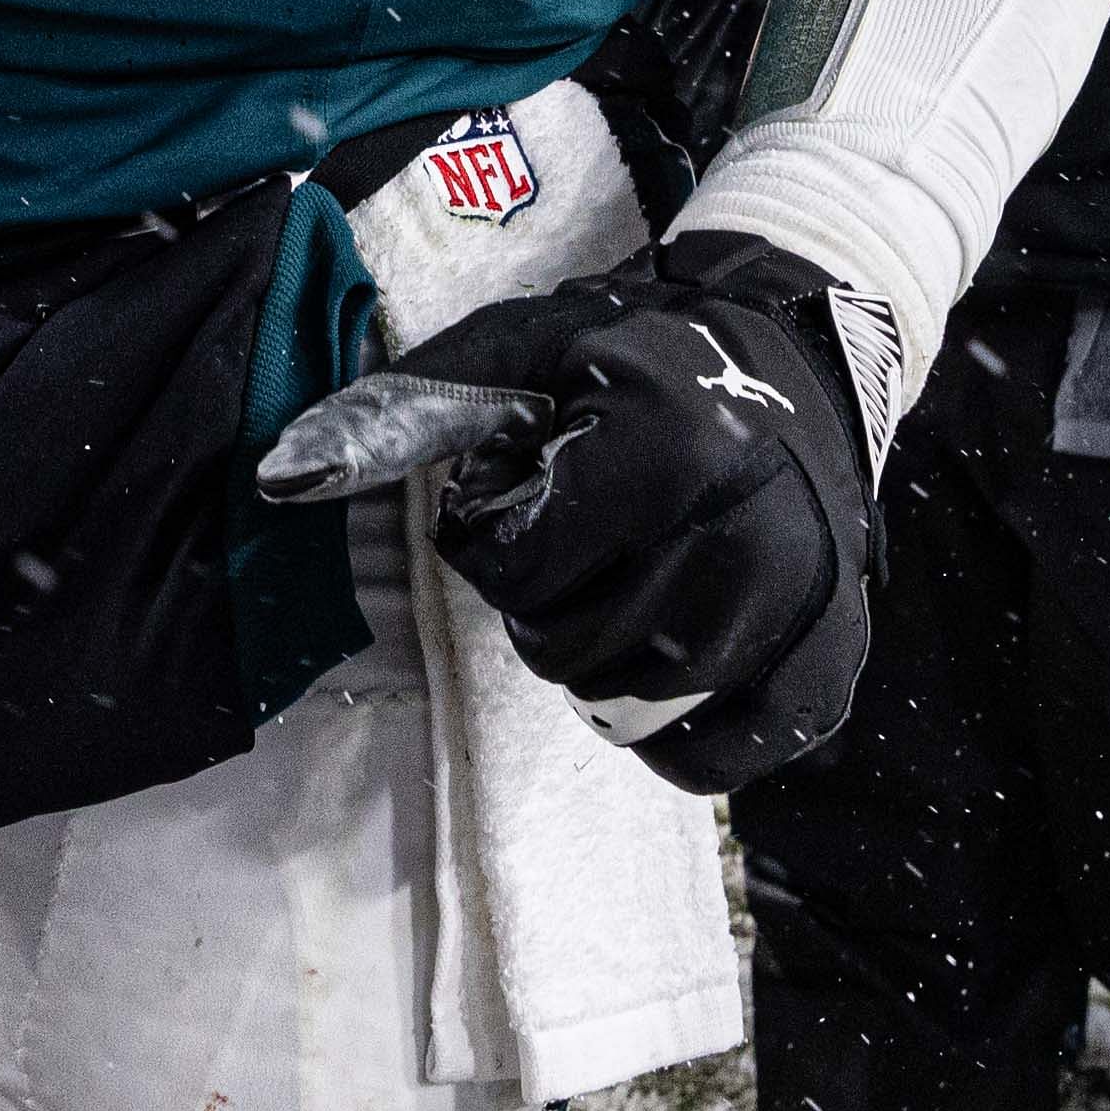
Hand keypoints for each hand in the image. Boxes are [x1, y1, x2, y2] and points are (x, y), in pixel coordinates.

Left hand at [379, 231, 879, 794]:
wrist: (794, 365)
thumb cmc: (633, 360)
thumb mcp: (517, 351)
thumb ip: (402, 410)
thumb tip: (280, 472)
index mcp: (671, 451)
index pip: (515, 571)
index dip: (495, 535)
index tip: (530, 487)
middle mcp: (751, 539)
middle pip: (568, 647)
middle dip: (544, 602)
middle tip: (582, 538)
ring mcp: (802, 613)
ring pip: (630, 709)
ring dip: (598, 661)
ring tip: (626, 581)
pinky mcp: (829, 671)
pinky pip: (710, 759)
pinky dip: (670, 730)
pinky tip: (668, 650)